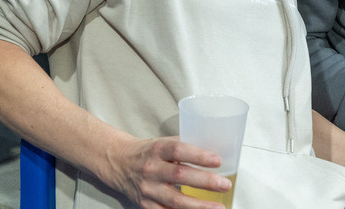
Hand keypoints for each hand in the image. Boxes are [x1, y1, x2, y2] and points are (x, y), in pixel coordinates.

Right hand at [104, 136, 229, 208]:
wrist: (119, 163)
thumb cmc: (148, 152)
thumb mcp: (163, 142)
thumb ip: (185, 146)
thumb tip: (214, 150)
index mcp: (158, 149)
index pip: (180, 150)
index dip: (199, 155)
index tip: (218, 160)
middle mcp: (152, 169)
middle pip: (180, 175)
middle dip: (205, 182)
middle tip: (225, 185)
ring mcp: (148, 189)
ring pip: (175, 200)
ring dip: (199, 206)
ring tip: (218, 207)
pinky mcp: (146, 205)